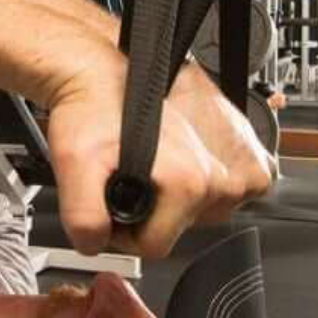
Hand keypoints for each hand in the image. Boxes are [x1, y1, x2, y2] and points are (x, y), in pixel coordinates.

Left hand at [44, 55, 271, 259]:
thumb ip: (83, 220)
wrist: (104, 70)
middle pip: (181, 230)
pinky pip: (231, 188)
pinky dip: (205, 183)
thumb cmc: (91, 108)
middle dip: (152, 214)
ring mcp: (237, 158)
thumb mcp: (72, 166)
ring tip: (151, 165)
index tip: (110, 204)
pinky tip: (177, 161)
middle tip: (128, 178)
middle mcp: (220, 174)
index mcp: (188, 183)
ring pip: (204, 212)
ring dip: (177, 199)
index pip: (155, 247)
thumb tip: (95, 245)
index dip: (123, 233)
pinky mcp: (245, 145)